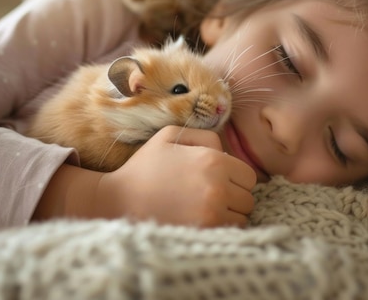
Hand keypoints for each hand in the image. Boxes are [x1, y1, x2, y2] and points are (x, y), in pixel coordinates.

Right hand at [93, 125, 256, 226]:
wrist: (119, 199)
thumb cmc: (146, 165)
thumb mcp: (171, 135)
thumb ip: (204, 136)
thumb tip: (225, 150)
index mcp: (214, 161)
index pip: (249, 176)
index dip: (236, 178)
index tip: (220, 180)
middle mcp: (218, 187)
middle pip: (248, 198)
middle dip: (235, 196)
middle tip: (212, 195)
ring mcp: (212, 212)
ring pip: (242, 217)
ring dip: (230, 214)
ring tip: (207, 208)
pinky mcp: (203, 232)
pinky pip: (230, 231)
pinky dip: (222, 227)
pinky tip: (203, 220)